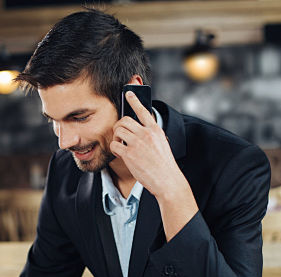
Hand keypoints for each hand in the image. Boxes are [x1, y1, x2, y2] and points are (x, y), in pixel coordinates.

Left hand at [110, 91, 197, 238]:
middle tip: (120, 134)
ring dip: (116, 137)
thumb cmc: (164, 165)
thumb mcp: (162, 144)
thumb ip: (151, 135)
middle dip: (119, 126)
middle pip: (124, 120)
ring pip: (118, 130)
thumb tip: (138, 130)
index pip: (143, 110)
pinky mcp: (129, 154)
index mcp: (155, 130)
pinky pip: (114, 145)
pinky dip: (113, 148)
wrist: (167, 180)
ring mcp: (137, 143)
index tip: (128, 93)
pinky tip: (118, 153)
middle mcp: (146, 133)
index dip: (134, 100)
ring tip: (120, 144)